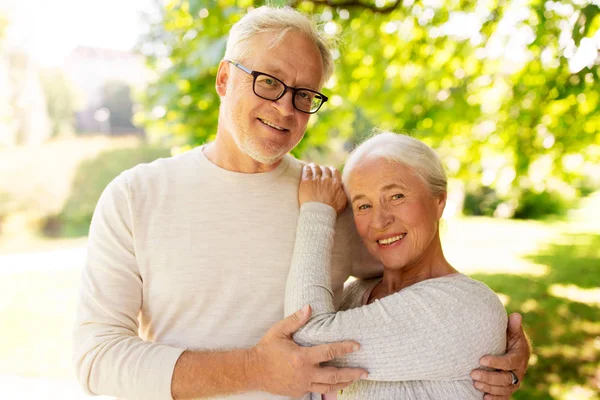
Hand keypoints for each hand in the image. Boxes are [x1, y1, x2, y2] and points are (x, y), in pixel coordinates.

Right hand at [250, 305, 366, 395]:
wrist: (253, 371)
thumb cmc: (266, 349)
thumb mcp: (279, 331)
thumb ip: (295, 320)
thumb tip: (309, 307)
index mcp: (301, 357)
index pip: (329, 352)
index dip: (345, 348)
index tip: (357, 345)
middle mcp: (304, 374)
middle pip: (334, 375)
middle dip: (352, 373)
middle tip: (365, 371)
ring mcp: (302, 385)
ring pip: (328, 388)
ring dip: (344, 383)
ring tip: (355, 380)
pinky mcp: (299, 392)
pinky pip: (317, 391)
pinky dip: (329, 388)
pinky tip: (336, 384)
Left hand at [299, 163, 347, 214]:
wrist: (319, 214)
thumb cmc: (331, 210)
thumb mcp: (343, 202)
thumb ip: (344, 192)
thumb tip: (343, 188)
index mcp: (336, 183)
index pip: (334, 171)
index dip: (331, 170)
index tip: (329, 172)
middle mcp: (326, 179)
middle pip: (325, 169)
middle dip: (322, 169)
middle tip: (319, 171)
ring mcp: (316, 179)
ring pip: (315, 167)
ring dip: (314, 167)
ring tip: (311, 167)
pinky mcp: (306, 181)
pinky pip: (307, 170)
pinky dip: (307, 168)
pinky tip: (306, 168)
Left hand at [470, 313, 530, 398]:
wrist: (515, 352)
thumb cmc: (510, 340)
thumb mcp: (513, 333)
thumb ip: (513, 326)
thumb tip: (515, 315)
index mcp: (519, 357)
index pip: (509, 362)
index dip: (496, 362)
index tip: (481, 359)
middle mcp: (518, 372)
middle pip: (506, 379)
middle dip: (489, 377)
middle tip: (472, 373)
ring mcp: (514, 382)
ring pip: (504, 389)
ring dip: (489, 388)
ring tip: (475, 383)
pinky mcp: (509, 389)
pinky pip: (504, 397)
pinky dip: (495, 399)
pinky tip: (484, 398)